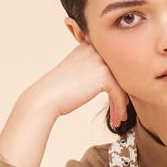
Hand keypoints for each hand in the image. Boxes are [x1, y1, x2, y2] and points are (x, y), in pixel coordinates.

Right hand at [16, 41, 135, 135]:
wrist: (45, 98)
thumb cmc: (57, 92)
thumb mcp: (75, 73)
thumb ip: (90, 71)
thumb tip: (110, 82)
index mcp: (87, 47)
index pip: (110, 65)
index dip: (116, 83)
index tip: (117, 100)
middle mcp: (94, 50)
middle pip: (118, 74)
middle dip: (120, 95)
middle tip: (121, 111)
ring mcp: (99, 61)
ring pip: (120, 84)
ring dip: (120, 104)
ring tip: (119, 118)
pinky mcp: (103, 74)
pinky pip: (118, 93)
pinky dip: (119, 108)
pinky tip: (116, 119)